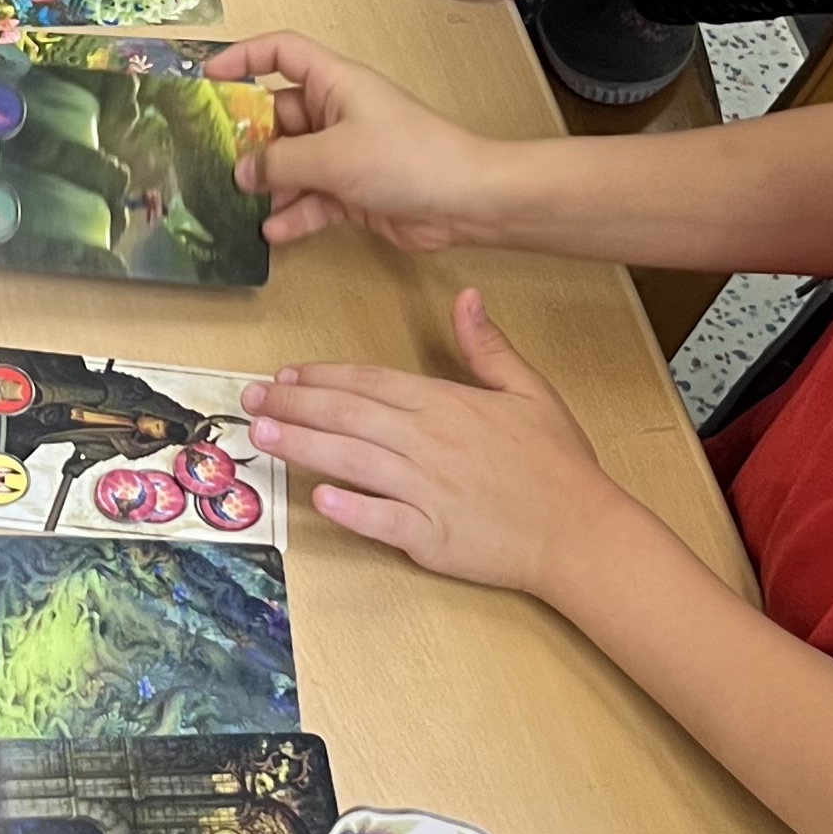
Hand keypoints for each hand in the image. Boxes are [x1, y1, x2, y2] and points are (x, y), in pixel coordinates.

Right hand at [204, 28, 495, 250]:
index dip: (244, 57)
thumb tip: (242, 172)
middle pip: (278, 117)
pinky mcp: (354, 190)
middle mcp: (337, 113)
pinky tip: (273, 232)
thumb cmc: (405, 158)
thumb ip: (280, 163)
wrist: (465, 201)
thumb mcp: (332, 156)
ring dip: (268, 185)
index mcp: (335, 83)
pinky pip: (312, 198)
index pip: (282, 53)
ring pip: (292, 163)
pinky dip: (294, 213)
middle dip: (248, 141)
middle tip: (213, 164)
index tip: (207, 78)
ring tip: (237, 205)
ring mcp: (345, 153)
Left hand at [248, 291, 617, 588]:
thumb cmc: (557, 465)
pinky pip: (383, 520)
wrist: (581, 530)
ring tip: (264, 435)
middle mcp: (429, 442)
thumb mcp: (530, 392)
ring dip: (304, 445)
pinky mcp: (433, 536)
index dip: (323, 376)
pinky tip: (318, 498)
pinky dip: (351, 508)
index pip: (371, 382)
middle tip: (250, 399)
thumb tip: (468, 297)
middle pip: (349, 415)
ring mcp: (428, 490)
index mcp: (447, 405)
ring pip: (354, 460)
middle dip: (295, 404)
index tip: (286, 374)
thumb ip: (489, 347)